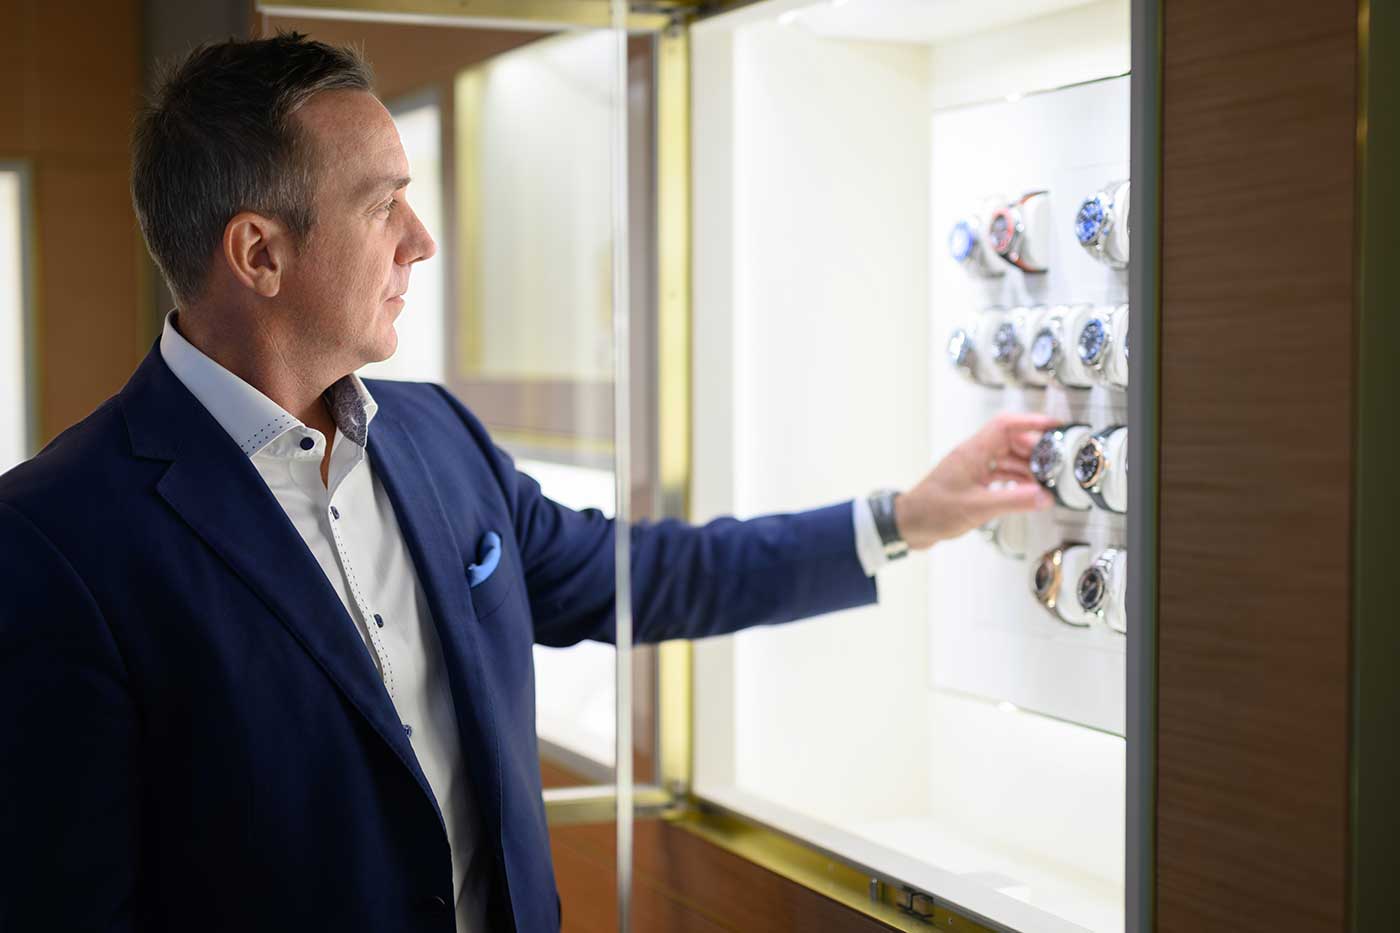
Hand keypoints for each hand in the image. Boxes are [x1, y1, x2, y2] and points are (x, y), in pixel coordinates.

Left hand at [893, 412, 1058, 550]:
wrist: (908, 525)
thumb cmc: (932, 511)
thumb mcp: (979, 507)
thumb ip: (1014, 501)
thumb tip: (1044, 496)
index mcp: (973, 452)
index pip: (1006, 425)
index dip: (1032, 422)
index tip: (1054, 426)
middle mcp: (973, 456)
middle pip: (1011, 441)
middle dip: (1035, 451)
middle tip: (1056, 464)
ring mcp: (972, 469)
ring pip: (1006, 459)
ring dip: (1027, 468)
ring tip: (1046, 481)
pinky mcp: (972, 483)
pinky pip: (1000, 474)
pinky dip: (1016, 481)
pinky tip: (1028, 492)